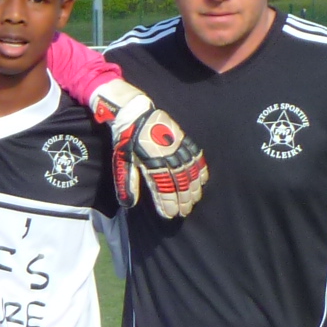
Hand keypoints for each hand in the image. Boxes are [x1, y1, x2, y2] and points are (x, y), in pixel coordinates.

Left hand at [91, 80, 208, 218]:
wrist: (135, 113)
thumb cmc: (126, 139)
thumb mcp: (122, 161)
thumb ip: (127, 182)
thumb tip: (129, 204)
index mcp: (151, 161)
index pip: (163, 187)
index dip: (168, 202)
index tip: (171, 214)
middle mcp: (167, 155)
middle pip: (179, 181)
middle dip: (183, 199)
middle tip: (184, 211)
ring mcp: (177, 146)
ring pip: (190, 170)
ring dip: (193, 187)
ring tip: (194, 200)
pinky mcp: (183, 138)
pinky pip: (196, 155)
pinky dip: (201, 169)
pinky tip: (203, 180)